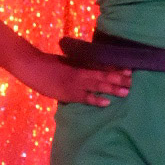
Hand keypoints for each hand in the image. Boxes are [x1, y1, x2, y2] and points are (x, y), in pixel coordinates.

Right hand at [10, 47, 131, 105]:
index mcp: (79, 64)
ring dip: (113, 88)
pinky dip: (95, 100)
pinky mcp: (68, 93)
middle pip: (103, 75)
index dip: (115, 68)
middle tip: (134, 81)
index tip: (129, 69)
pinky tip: (107, 103)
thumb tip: (92, 67)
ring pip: (97, 85)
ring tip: (127, 91)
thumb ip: (78, 65)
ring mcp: (74, 83)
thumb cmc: (47, 63)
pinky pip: (84, 97)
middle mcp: (80, 72)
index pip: (101, 66)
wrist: (30, 65)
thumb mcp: (66, 61)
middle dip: (119, 79)